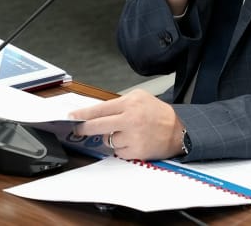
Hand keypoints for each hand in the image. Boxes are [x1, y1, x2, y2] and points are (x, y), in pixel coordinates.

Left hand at [69, 90, 184, 160]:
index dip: (83, 114)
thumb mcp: (140, 98)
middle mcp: (130, 119)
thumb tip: (96, 111)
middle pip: (97, 126)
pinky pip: (118, 151)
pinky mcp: (136, 151)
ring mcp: (132, 136)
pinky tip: (133, 141)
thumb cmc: (158, 113)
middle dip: (84, 128)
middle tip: (78, 130)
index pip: (99, 109)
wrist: (179, 130)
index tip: (71, 117)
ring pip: (108, 140)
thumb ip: (119, 103)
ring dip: (112, 138)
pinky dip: (122, 148)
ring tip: (127, 133)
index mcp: (130, 103)